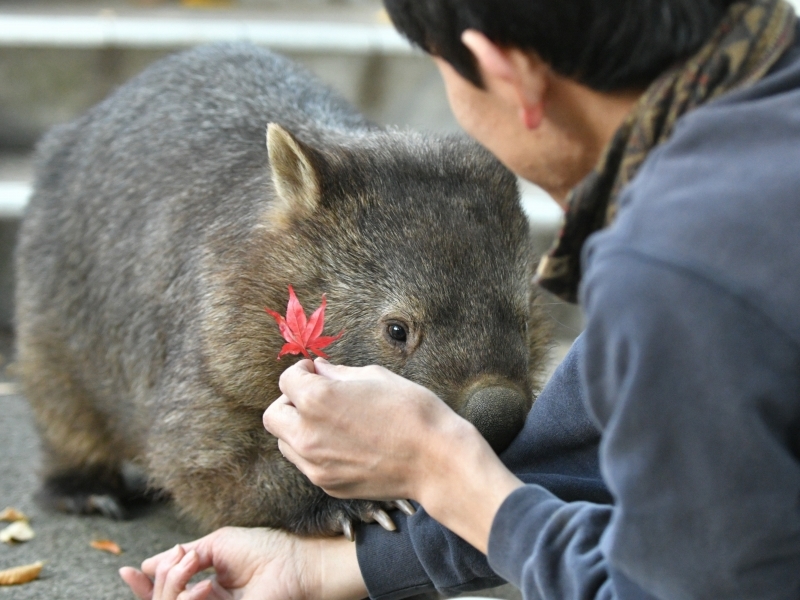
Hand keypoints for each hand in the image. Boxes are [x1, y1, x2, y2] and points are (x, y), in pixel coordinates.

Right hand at [119, 527, 366, 599]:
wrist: (296, 564)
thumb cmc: (265, 549)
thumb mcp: (217, 545)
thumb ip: (183, 558)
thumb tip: (148, 564)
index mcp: (205, 587)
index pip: (165, 593)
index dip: (143, 586)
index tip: (126, 571)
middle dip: (159, 581)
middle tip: (178, 561)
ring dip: (172, 586)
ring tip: (191, 567)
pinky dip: (187, 598)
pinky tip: (204, 586)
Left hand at [263, 359, 522, 552]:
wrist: (436, 461)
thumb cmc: (411, 411)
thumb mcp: (375, 377)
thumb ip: (338, 373)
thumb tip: (318, 369)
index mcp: (316, 399)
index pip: (287, 380)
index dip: (302, 371)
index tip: (315, 372)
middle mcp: (307, 433)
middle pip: (274, 415)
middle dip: (290, 401)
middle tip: (315, 397)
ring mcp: (314, 464)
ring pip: (285, 442)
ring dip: (298, 428)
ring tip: (330, 422)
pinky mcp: (327, 485)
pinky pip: (306, 463)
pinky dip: (315, 451)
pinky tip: (344, 444)